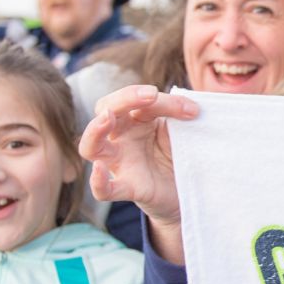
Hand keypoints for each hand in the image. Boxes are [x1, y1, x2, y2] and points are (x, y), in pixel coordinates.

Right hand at [78, 85, 197, 226]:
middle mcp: (120, 137)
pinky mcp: (128, 188)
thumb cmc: (177, 152)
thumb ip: (179, 115)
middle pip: (105, 109)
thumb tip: (193, 109)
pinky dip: (98, 181)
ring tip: (107, 118)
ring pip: (91, 146)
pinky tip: (99, 169)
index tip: (192, 110)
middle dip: (124, 98)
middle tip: (152, 94)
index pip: (136, 98)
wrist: (187, 189)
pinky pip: (103, 190)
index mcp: (132, 118)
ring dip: (95, 130)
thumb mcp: (179, 129)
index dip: (162, 99)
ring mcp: (120, 163)